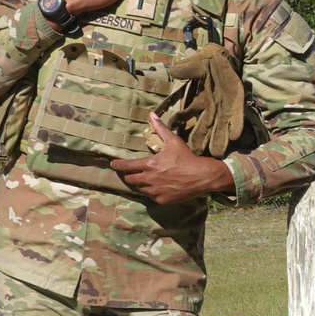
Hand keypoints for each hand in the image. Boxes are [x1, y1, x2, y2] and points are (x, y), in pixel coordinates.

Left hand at [111, 115, 235, 202]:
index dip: (118, 165)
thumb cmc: (186, 157)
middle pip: (130, 179)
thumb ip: (160, 128)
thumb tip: (152, 115)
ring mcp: (155, 191)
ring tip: (145, 179)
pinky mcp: (162, 200)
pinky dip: (152, 192)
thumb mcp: (173, 141)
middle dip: (129, 175)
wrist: (201, 176)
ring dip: (141, 184)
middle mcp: (149, 179)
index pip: (127, 166)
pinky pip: (152, 196)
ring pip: (140, 189)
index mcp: (149, 165)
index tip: (113, 164)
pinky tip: (157, 187)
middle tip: (131, 173)